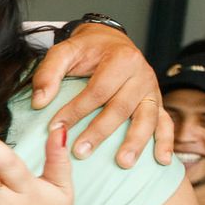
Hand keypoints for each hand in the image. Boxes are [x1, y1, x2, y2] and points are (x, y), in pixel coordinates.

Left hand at [30, 23, 170, 166]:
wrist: (110, 41)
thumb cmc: (86, 49)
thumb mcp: (64, 51)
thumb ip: (49, 73)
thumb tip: (39, 102)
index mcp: (122, 60)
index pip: (97, 91)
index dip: (76, 111)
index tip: (56, 128)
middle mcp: (142, 74)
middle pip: (121, 108)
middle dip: (99, 132)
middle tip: (80, 152)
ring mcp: (152, 90)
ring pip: (147, 118)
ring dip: (135, 142)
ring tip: (123, 163)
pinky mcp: (157, 101)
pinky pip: (165, 122)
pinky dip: (165, 142)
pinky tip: (161, 160)